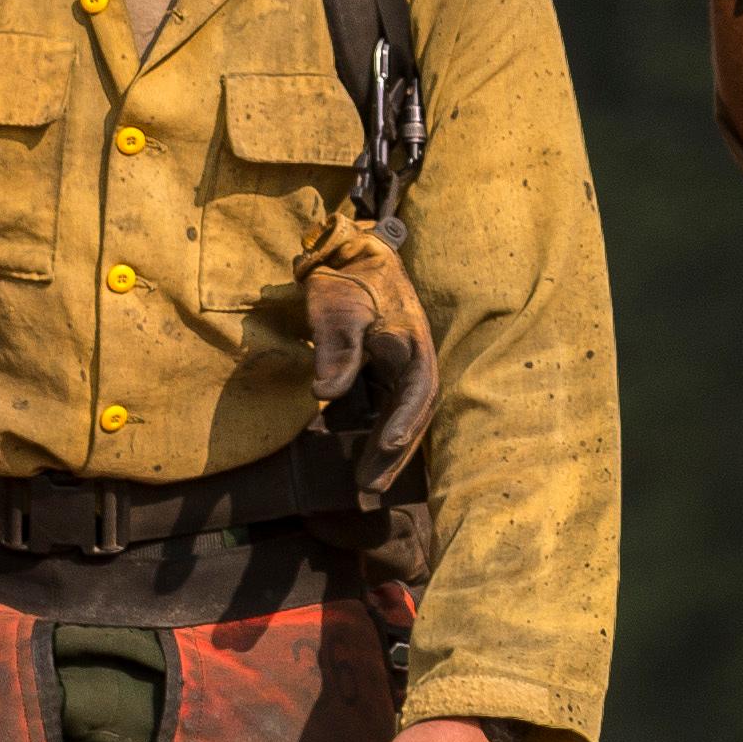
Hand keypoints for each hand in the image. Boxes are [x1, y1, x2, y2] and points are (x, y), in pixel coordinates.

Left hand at [297, 213, 443, 491]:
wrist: (357, 255)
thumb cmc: (347, 279)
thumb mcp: (336, 307)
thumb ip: (335, 349)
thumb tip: (325, 394)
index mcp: (411, 341)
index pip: (416, 388)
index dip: (404, 417)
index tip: (389, 443)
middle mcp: (417, 359)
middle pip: (415, 414)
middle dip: (396, 452)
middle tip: (370, 486)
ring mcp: (407, 368)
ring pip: (406, 417)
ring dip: (391, 451)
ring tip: (368, 485)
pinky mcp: (393, 373)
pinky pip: (394, 410)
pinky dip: (384, 436)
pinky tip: (370, 459)